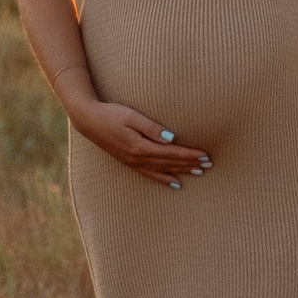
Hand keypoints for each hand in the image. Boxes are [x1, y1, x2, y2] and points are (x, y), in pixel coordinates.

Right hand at [78, 101, 213, 188]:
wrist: (88, 121)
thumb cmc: (111, 114)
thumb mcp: (131, 116)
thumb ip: (152, 128)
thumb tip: (172, 138)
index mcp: (140, 147)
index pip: (172, 153)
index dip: (190, 154)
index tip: (205, 155)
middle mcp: (138, 159)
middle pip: (170, 163)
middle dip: (190, 164)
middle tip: (209, 165)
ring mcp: (133, 162)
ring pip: (163, 170)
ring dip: (182, 171)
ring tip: (199, 173)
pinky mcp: (129, 162)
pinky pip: (150, 175)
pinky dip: (164, 179)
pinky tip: (175, 183)